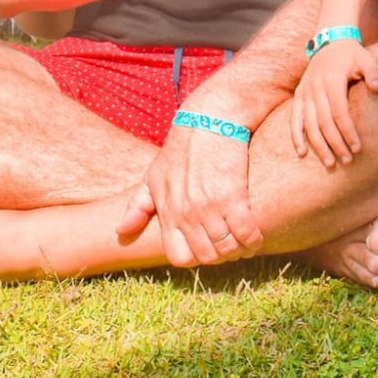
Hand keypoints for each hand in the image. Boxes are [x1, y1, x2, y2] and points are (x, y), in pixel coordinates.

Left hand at [115, 119, 262, 267]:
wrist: (210, 119)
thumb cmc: (182, 147)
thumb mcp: (153, 175)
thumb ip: (138, 206)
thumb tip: (121, 231)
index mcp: (168, 211)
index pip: (179, 257)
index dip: (195, 258)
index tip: (207, 249)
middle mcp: (186, 213)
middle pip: (207, 256)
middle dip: (222, 256)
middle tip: (231, 247)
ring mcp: (209, 206)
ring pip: (227, 248)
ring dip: (240, 250)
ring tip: (246, 242)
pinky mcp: (232, 195)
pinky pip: (245, 232)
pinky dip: (253, 239)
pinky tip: (256, 235)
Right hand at [290, 40, 377, 167]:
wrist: (329, 40)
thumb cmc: (351, 54)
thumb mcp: (365, 58)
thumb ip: (374, 73)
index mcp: (332, 80)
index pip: (340, 112)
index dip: (348, 131)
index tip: (358, 148)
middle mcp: (315, 88)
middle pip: (324, 122)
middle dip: (336, 143)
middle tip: (347, 160)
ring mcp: (305, 92)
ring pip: (309, 125)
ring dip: (318, 146)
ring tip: (330, 163)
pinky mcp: (299, 95)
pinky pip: (294, 119)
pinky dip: (296, 136)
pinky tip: (302, 153)